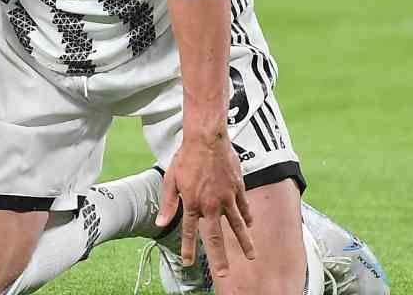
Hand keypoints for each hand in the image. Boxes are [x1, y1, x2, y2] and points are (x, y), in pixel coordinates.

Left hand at [154, 133, 255, 277]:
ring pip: (237, 225)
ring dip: (244, 242)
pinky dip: (247, 217)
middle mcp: (211, 205)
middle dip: (220, 258)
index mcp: (192, 203)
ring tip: (251, 256)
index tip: (188, 263)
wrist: (207, 139)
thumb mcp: (170, 180)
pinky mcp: (238, 188)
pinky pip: (244, 207)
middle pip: (216, 237)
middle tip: (224, 274)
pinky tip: (250, 225)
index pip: (189, 232)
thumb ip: (168, 204)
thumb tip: (161, 223)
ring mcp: (227, 198)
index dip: (188, 249)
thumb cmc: (186, 158)